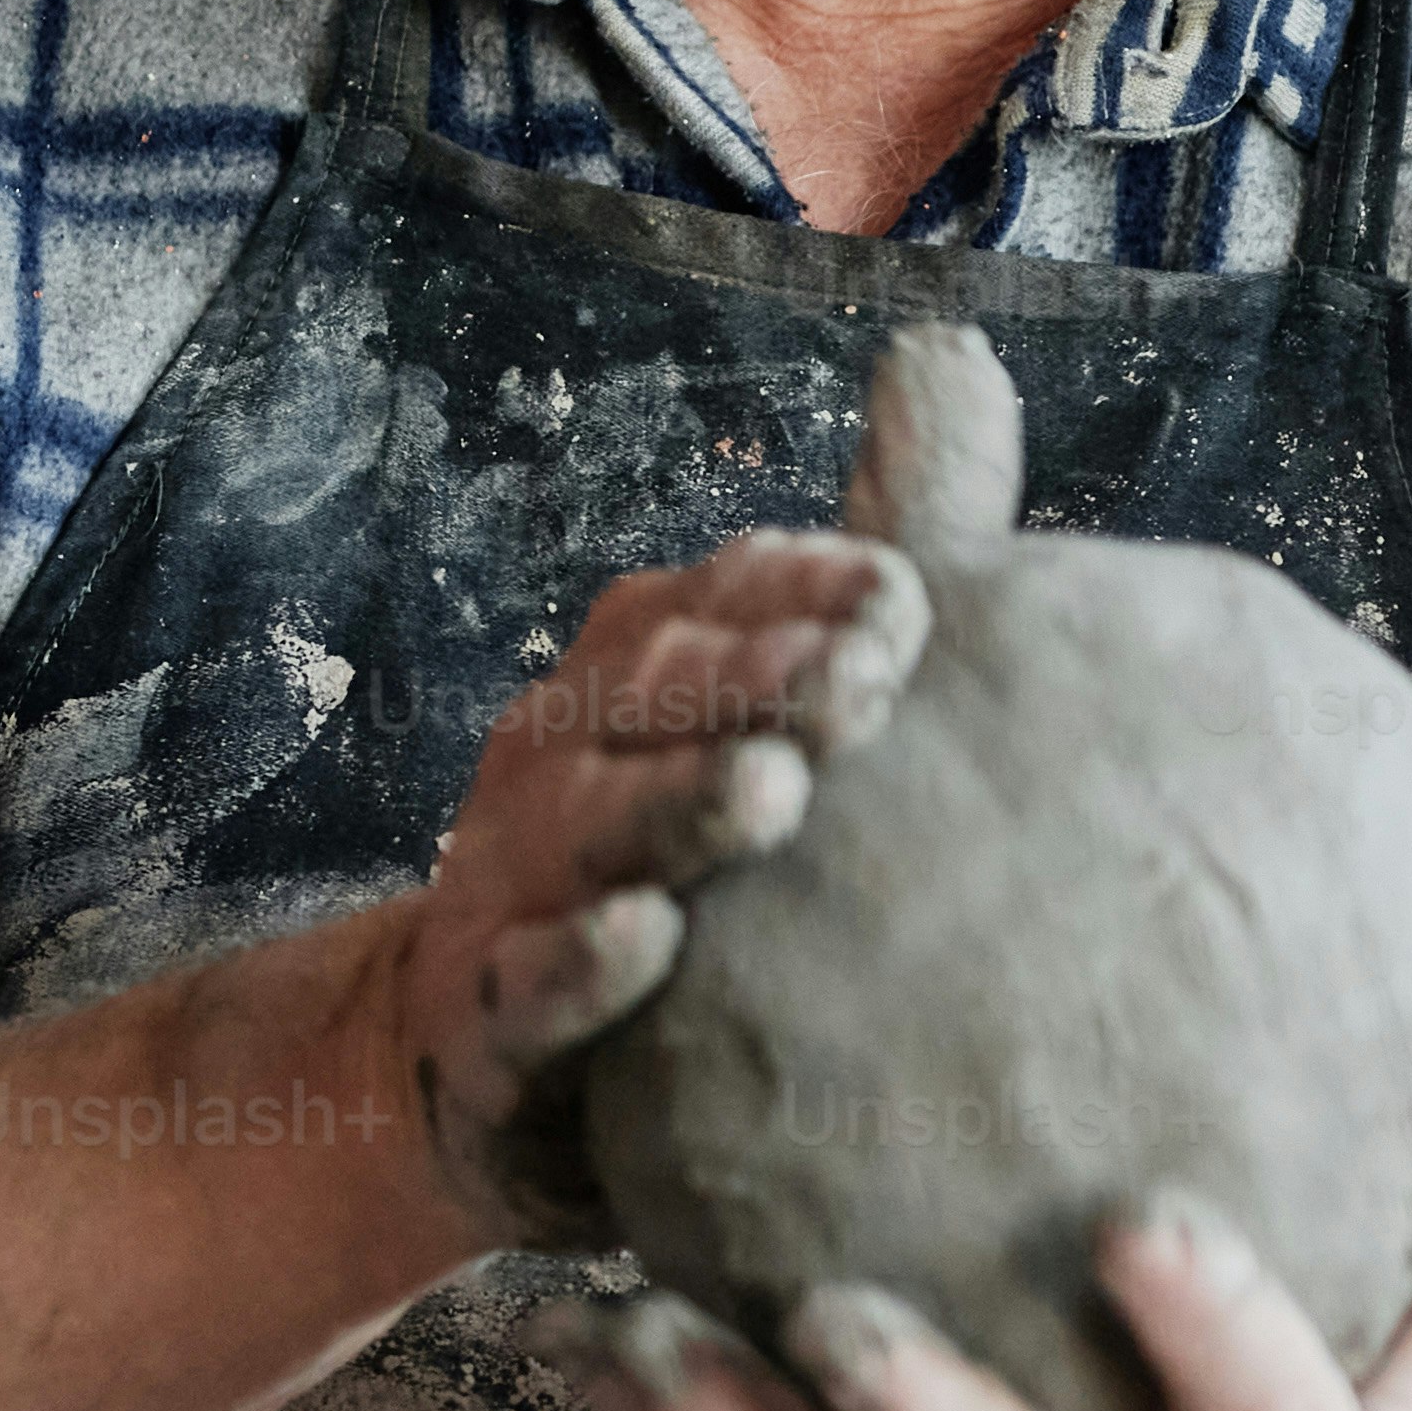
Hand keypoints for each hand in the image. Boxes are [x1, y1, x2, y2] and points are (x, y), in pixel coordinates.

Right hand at [359, 523, 930, 1242]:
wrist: (459, 1058)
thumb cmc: (655, 854)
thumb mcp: (743, 712)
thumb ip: (851, 575)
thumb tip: (952, 353)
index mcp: (632, 671)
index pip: (716, 598)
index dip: (802, 592)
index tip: (909, 598)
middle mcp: (560, 753)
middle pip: (655, 697)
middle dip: (756, 681)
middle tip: (867, 684)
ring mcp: (509, 885)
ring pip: (594, 831)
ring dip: (678, 804)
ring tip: (772, 790)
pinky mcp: (487, 1026)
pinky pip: (529, 990)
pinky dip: (581, 965)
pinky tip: (647, 943)